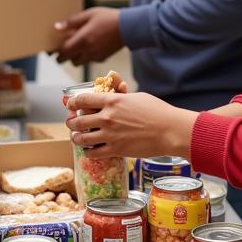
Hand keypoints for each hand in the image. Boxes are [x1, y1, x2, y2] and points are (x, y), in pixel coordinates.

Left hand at [55, 7, 122, 64]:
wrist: (128, 27)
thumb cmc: (108, 18)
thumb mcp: (88, 15)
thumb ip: (71, 22)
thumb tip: (57, 27)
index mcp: (82, 40)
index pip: (64, 52)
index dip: (58, 52)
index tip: (56, 50)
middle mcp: (88, 51)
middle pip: (71, 60)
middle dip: (66, 56)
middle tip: (65, 48)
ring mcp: (96, 56)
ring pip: (80, 62)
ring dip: (76, 57)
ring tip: (78, 46)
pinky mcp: (103, 58)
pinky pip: (90, 61)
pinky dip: (87, 56)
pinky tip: (90, 46)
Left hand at [65, 90, 196, 158]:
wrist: (171, 131)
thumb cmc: (158, 112)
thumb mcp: (138, 97)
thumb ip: (122, 94)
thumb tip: (116, 88)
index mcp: (112, 100)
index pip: (83, 99)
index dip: (73, 102)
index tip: (70, 105)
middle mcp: (107, 117)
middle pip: (77, 120)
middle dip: (71, 122)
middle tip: (71, 123)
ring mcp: (110, 134)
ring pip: (81, 138)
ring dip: (76, 138)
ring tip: (77, 138)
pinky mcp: (116, 150)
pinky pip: (93, 153)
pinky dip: (88, 152)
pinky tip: (90, 150)